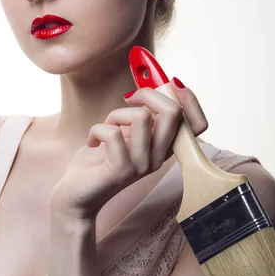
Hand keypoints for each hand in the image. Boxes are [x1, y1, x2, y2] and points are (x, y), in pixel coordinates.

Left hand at [50, 79, 208, 221]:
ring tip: (106, 127)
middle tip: (129, 99)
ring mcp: (142, 166)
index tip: (168, 83)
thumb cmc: (99, 160)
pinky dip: (97, 129)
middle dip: (148, 93)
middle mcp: (159, 157)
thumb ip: (142, 114)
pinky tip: (92, 141)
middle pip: (174, 113)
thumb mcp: (126, 132)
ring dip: (117, 114)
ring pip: (141, 117)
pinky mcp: (120, 171)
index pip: (198, 124)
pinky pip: (113, 132)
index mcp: (164, 147)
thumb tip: (150, 80)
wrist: (76, 196)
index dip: (189, 99)